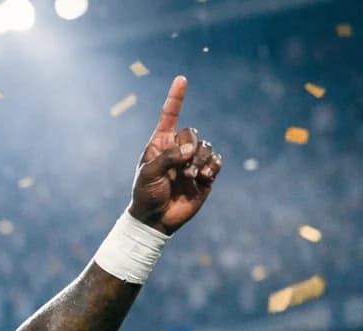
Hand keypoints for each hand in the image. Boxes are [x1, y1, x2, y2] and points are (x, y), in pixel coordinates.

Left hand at [128, 76, 221, 232]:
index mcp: (160, 144)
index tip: (181, 79)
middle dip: (189, 146)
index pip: (170, 116)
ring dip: (199, 160)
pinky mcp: (205, 174)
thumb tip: (190, 150)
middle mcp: (177, 149)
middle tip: (181, 166)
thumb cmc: (146, 195)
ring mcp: (192, 161)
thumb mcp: (149, 174)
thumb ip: (168, 158)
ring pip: (206, 146)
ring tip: (190, 176)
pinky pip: (216, 160)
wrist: (156, 219)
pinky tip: (203, 177)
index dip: (176, 98)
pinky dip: (211, 166)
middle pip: (193, 132)